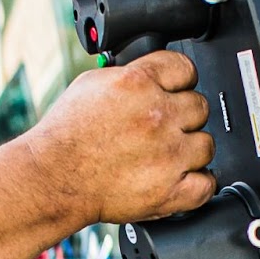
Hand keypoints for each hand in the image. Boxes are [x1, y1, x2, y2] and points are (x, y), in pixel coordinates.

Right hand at [28, 50, 215, 227]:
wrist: (53, 177)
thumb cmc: (65, 136)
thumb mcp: (92, 84)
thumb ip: (129, 75)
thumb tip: (149, 74)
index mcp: (139, 83)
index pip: (185, 68)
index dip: (180, 80)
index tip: (175, 90)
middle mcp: (158, 115)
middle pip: (200, 106)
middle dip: (183, 116)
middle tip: (163, 127)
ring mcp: (168, 154)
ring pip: (206, 145)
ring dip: (190, 150)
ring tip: (166, 155)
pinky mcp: (170, 190)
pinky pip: (207, 184)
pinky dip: (197, 184)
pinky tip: (181, 179)